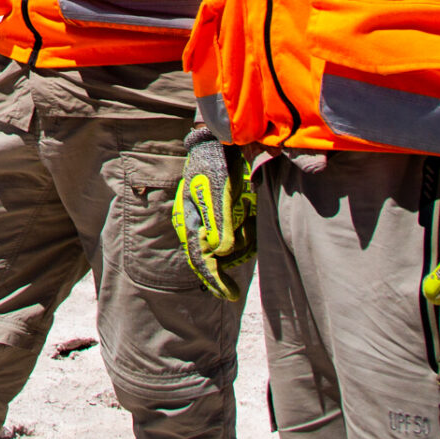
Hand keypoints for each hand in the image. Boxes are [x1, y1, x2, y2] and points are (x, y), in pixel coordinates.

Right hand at [172, 130, 254, 299]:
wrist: (217, 143)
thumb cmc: (214, 165)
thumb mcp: (218, 191)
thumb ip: (219, 222)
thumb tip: (221, 252)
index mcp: (190, 222)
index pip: (200, 260)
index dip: (215, 281)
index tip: (230, 295)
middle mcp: (198, 226)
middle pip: (217, 256)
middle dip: (235, 252)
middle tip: (247, 232)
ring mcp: (209, 221)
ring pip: (230, 246)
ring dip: (243, 237)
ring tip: (248, 212)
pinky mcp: (221, 216)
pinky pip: (237, 233)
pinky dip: (246, 228)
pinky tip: (249, 211)